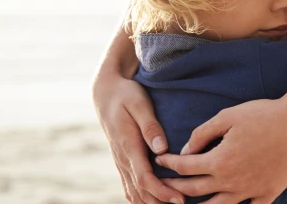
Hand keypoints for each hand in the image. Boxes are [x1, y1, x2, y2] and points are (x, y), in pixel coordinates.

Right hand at [92, 73, 184, 203]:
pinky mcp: (122, 161)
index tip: (180, 199)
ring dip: (152, 203)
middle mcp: (123, 158)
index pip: (144, 178)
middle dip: (161, 202)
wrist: (105, 93)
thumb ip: (150, 126)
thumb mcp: (139, 104)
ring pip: (134, 192)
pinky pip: (130, 186)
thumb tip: (162, 149)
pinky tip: (157, 200)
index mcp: (128, 146)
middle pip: (140, 191)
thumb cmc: (126, 95)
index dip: (162, 192)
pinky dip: (143, 198)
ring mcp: (121, 161)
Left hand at [155, 97, 286, 203]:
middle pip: (195, 190)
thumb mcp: (228, 117)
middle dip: (174, 187)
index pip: (185, 167)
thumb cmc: (264, 115)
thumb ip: (203, 134)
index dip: (169, 164)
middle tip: (162, 184)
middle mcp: (232, 182)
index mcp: (219, 161)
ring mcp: (250, 191)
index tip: (160, 160)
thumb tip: (186, 151)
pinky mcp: (268, 193)